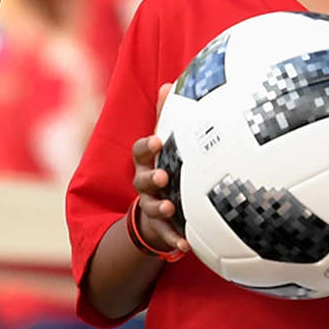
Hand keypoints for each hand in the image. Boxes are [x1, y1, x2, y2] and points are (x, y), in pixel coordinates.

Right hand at [130, 84, 189, 255]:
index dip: (147, 146)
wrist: (157, 209)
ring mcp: (151, 205)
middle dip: (150, 178)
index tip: (158, 140)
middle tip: (163, 177)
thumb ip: (165, 117)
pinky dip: (175, 239)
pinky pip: (166, 235)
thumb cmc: (165, 165)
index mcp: (147, 162)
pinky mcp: (160, 227)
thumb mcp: (164, 143)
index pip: (140, 151)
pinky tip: (187, 245)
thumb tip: (169, 83)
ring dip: (160, 207)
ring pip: (151, 206)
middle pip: (141, 180)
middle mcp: (144, 183)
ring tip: (171, 207)